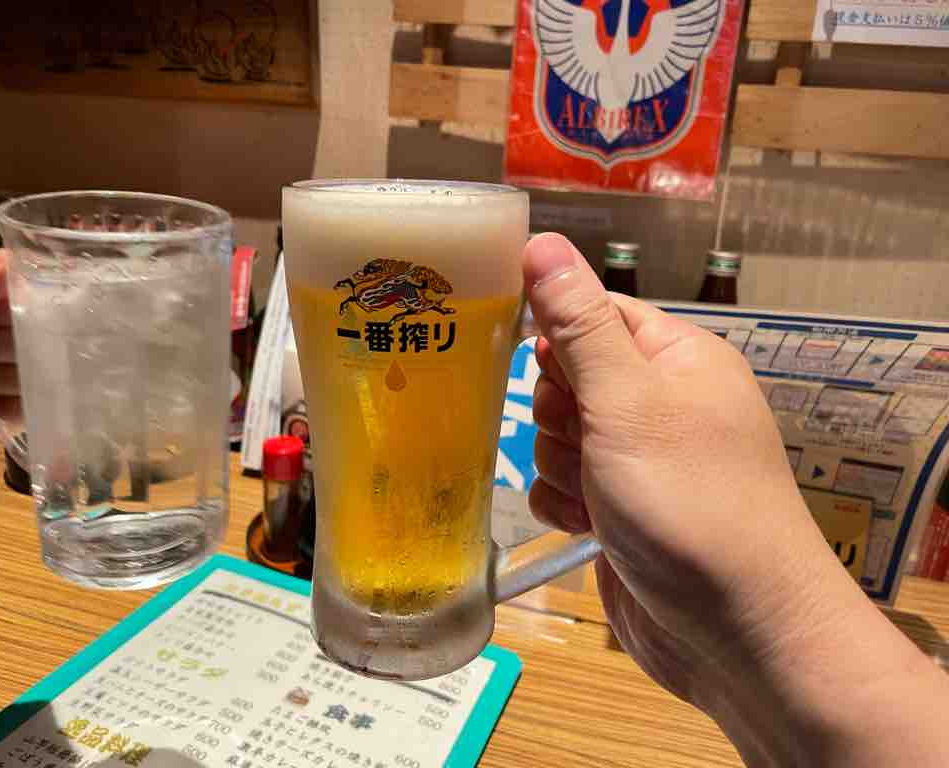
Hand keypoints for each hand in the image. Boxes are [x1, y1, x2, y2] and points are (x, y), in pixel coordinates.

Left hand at [0, 249, 20, 443]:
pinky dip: (2, 406)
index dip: (38, 298)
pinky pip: (30, 408)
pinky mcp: (4, 413)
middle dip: (2, 343)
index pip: (39, 288)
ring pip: (39, 373)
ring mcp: (6, 372)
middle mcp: (4, 330)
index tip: (20, 309)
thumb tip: (16, 260)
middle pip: (44, 334)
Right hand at [524, 233, 948, 766]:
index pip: (597, 314)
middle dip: (559, 414)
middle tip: (587, 441)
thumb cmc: (689, 501)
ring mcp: (637, 461)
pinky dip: (564, 505)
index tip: (535, 362)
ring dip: (562, 466)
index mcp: (677, 359)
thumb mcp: (629, 402)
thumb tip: (541, 242)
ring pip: (556, 437)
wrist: (735, 630)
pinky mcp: (616, 511)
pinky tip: (587, 526)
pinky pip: (561, 486)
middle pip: (566, 378)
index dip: (559, 335)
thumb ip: (579, 324)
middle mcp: (658, 405)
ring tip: (598, 495)